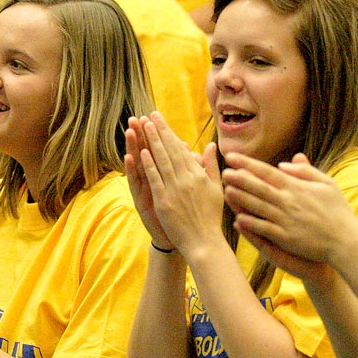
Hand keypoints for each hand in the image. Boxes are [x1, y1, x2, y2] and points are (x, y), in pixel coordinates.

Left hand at [134, 113, 223, 255]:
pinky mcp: (165, 202)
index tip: (160, 119)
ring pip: (162, 161)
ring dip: (152, 142)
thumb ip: (211, 165)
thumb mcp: (216, 189)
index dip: (169, 132)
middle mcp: (187, 179)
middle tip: (150, 115)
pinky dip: (148, 166)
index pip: (180, 149)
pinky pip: (156, 180)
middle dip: (159, 131)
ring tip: (143, 125)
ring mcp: (175, 190)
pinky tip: (141, 152)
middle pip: (170, 150)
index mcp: (198, 175)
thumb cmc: (210, 217)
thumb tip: (210, 145)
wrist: (205, 242)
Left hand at [222, 153, 357, 270]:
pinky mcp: (285, 237)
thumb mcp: (327, 184)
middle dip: (239, 178)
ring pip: (257, 207)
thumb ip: (306, 171)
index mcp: (296, 187)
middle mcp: (288, 202)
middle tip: (222, 172)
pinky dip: (250, 223)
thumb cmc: (338, 211)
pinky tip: (238, 218)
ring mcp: (286, 220)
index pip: (267, 172)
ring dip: (240, 198)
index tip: (233, 157)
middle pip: (258, 187)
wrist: (345, 241)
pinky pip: (263, 228)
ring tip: (225, 190)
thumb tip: (285, 163)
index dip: (248, 164)